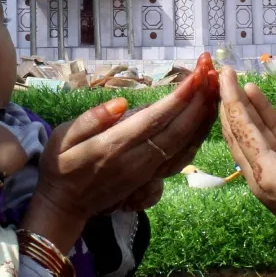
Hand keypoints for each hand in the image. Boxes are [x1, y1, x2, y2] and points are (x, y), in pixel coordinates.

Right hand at [24, 65, 218, 251]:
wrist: (65, 206)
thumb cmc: (60, 165)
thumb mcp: (62, 137)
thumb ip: (91, 120)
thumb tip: (121, 102)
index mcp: (115, 147)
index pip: (156, 120)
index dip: (180, 98)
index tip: (197, 75)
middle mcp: (138, 161)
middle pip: (180, 131)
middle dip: (200, 100)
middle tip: (210, 70)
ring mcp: (149, 173)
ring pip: (188, 145)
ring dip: (205, 116)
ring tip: (214, 87)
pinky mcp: (154, 179)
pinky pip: (184, 157)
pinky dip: (199, 135)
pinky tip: (206, 116)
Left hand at [217, 67, 275, 258]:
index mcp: (266, 173)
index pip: (243, 128)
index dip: (234, 100)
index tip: (225, 75)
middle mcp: (262, 169)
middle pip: (239, 128)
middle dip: (230, 99)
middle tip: (223, 72)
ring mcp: (271, 169)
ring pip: (251, 132)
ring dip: (243, 106)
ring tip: (237, 82)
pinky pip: (266, 138)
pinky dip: (260, 117)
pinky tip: (260, 101)